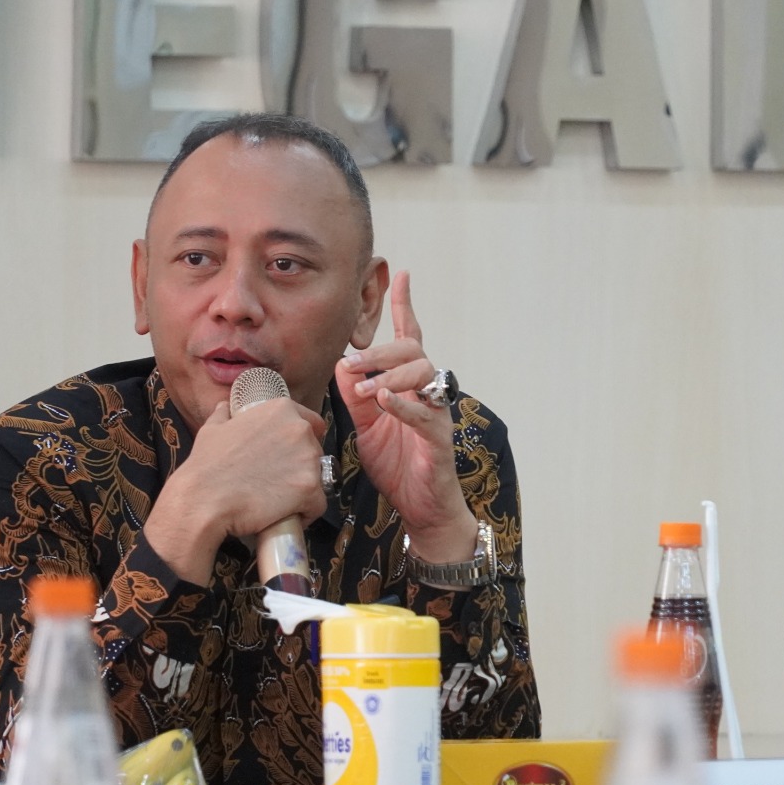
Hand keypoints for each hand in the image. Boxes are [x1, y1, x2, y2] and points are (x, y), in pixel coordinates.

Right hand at [142, 395, 328, 583]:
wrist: (204, 499)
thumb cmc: (207, 464)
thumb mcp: (213, 429)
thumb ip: (224, 415)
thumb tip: (224, 407)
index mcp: (281, 409)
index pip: (312, 424)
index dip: (300, 443)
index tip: (288, 457)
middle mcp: (300, 429)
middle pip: (315, 452)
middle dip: (300, 466)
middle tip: (275, 481)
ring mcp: (309, 459)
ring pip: (317, 478)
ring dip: (302, 490)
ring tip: (276, 500)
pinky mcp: (311, 488)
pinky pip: (317, 504)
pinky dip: (305, 513)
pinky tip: (285, 516)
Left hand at [335, 271, 476, 562]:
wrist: (422, 509)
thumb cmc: (399, 466)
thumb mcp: (367, 426)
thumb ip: (356, 396)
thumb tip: (342, 364)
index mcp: (410, 385)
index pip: (408, 339)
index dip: (405, 307)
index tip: (400, 275)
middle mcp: (428, 392)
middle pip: (413, 351)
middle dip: (381, 352)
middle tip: (353, 364)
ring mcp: (437, 413)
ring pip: (423, 373)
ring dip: (391, 375)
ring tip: (368, 388)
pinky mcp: (440, 438)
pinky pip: (425, 414)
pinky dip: (404, 404)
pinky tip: (385, 400)